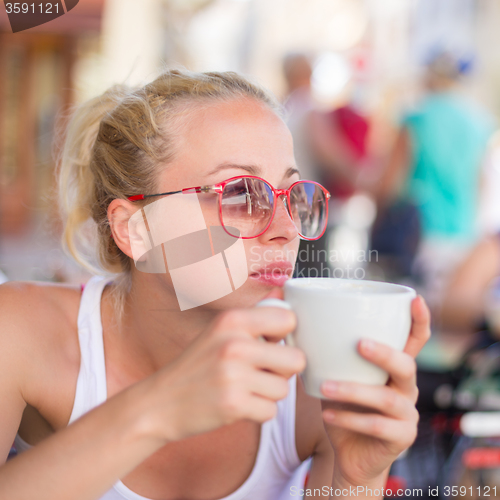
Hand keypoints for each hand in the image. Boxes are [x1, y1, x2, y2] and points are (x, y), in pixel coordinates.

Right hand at [138, 290, 305, 443]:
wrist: (160, 401)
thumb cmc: (197, 365)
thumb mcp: (219, 330)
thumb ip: (254, 315)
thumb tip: (283, 294)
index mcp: (232, 319)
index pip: (289, 320)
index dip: (285, 336)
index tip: (271, 344)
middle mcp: (234, 344)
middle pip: (296, 359)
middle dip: (283, 370)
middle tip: (262, 372)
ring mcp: (234, 375)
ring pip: (284, 389)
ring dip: (268, 393)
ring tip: (244, 388)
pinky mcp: (233, 404)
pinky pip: (271, 411)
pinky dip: (258, 411)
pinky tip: (239, 404)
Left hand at [320, 295, 430, 484]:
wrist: (351, 453)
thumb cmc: (343, 405)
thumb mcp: (336, 375)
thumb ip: (327, 352)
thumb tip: (294, 318)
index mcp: (394, 367)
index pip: (414, 340)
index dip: (419, 320)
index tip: (415, 298)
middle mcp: (406, 387)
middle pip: (407, 365)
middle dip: (384, 352)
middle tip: (358, 343)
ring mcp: (407, 414)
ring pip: (388, 398)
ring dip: (354, 390)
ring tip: (325, 387)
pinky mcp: (401, 438)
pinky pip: (377, 426)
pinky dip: (349, 418)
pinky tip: (327, 414)